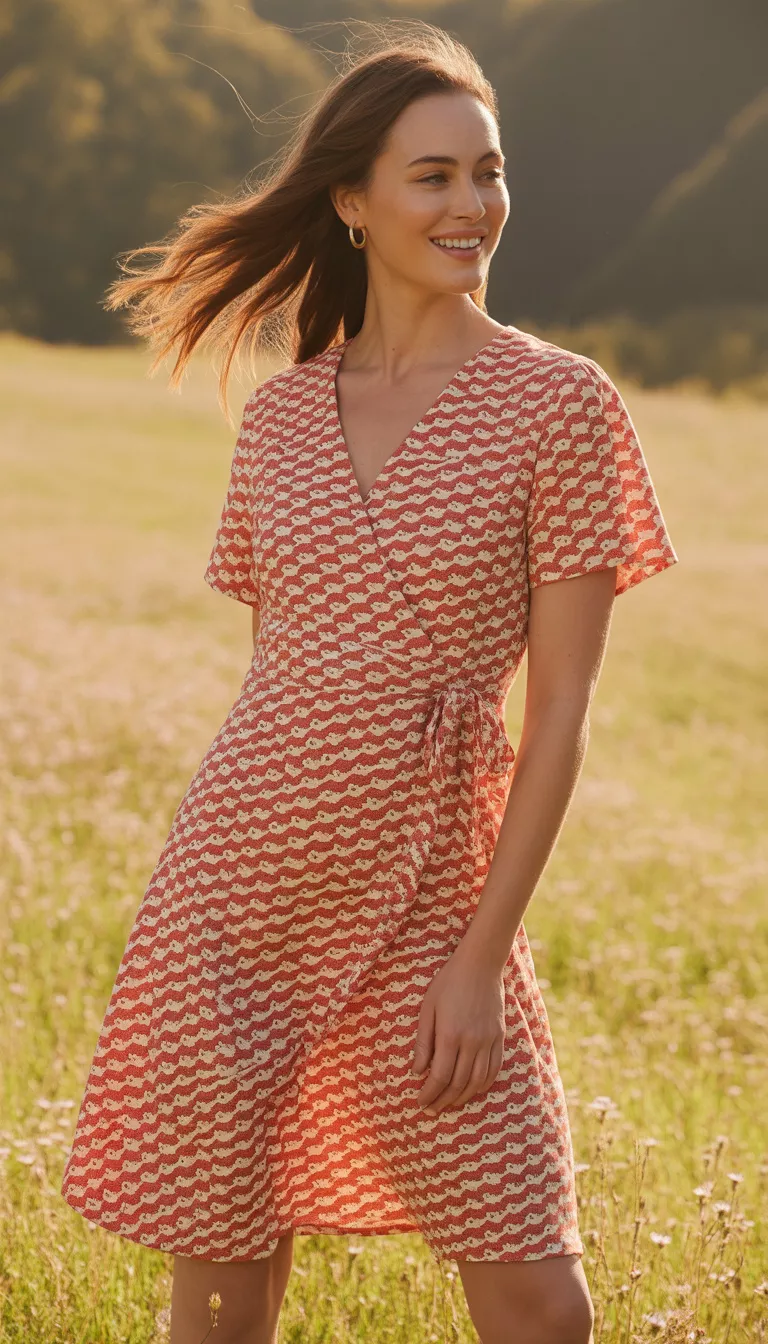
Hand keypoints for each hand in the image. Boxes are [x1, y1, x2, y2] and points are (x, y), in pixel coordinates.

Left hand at [411, 936, 505, 1115]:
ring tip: (450, 1103)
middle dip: (443, 1100)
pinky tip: (473, 1090)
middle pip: (458, 1083)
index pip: (439, 1076)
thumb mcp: (428, 1008)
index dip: (429, 1093)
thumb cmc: (448, 983)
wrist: (480, 965)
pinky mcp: (500, 1037)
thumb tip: (417, 1071)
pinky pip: (495, 1069)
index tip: (420, 1102)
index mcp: (450, 1035)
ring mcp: (488, 1040)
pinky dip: (484, 1084)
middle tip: (432, 1109)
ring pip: (478, 1081)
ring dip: (463, 1097)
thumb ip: (424, 1042)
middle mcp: (472, 1042)